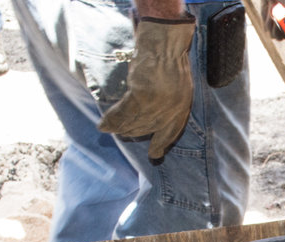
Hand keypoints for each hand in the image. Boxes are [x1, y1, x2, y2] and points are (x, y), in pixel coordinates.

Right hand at [98, 17, 194, 160]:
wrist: (164, 44)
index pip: (171, 132)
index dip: (161, 144)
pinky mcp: (141, 96)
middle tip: (121, 133)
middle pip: (148, 128)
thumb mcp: (180, 85)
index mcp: (182, 107)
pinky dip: (111, 120)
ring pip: (134, 122)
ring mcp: (157, 104)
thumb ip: (171, 102)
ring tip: (108, 129)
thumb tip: (155, 115)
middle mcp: (171, 110)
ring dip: (119, 128)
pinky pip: (123, 113)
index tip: (154, 154)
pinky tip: (103, 125)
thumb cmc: (171, 60)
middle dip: (132, 132)